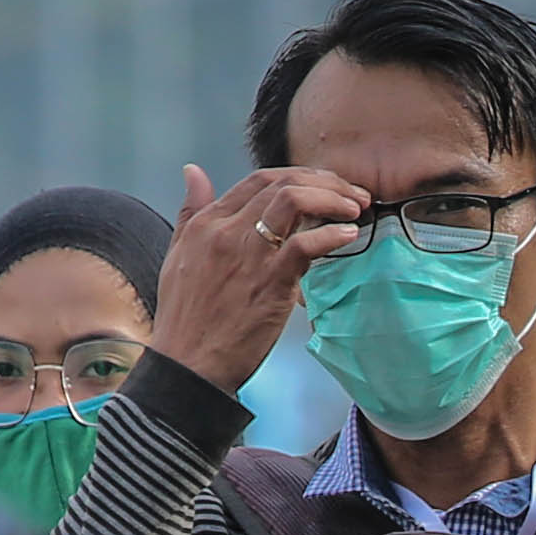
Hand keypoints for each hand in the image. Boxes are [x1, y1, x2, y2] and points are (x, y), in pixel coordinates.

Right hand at [147, 163, 369, 395]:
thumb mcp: (179, 252)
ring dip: (332, 198)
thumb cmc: (186, 317)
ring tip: (356, 209)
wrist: (187, 363)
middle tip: (352, 194)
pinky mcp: (270, 283)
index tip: (325, 185)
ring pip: (293, 202)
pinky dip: (331, 235)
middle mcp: (227, 231)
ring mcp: (250, 255)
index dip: (298, 176)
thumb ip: (191, 210)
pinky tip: (348, 235)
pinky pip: (304, 245)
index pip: (258, 180)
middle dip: (324, 181)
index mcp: (208, 222)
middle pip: (281, 184)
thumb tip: (193, 171)